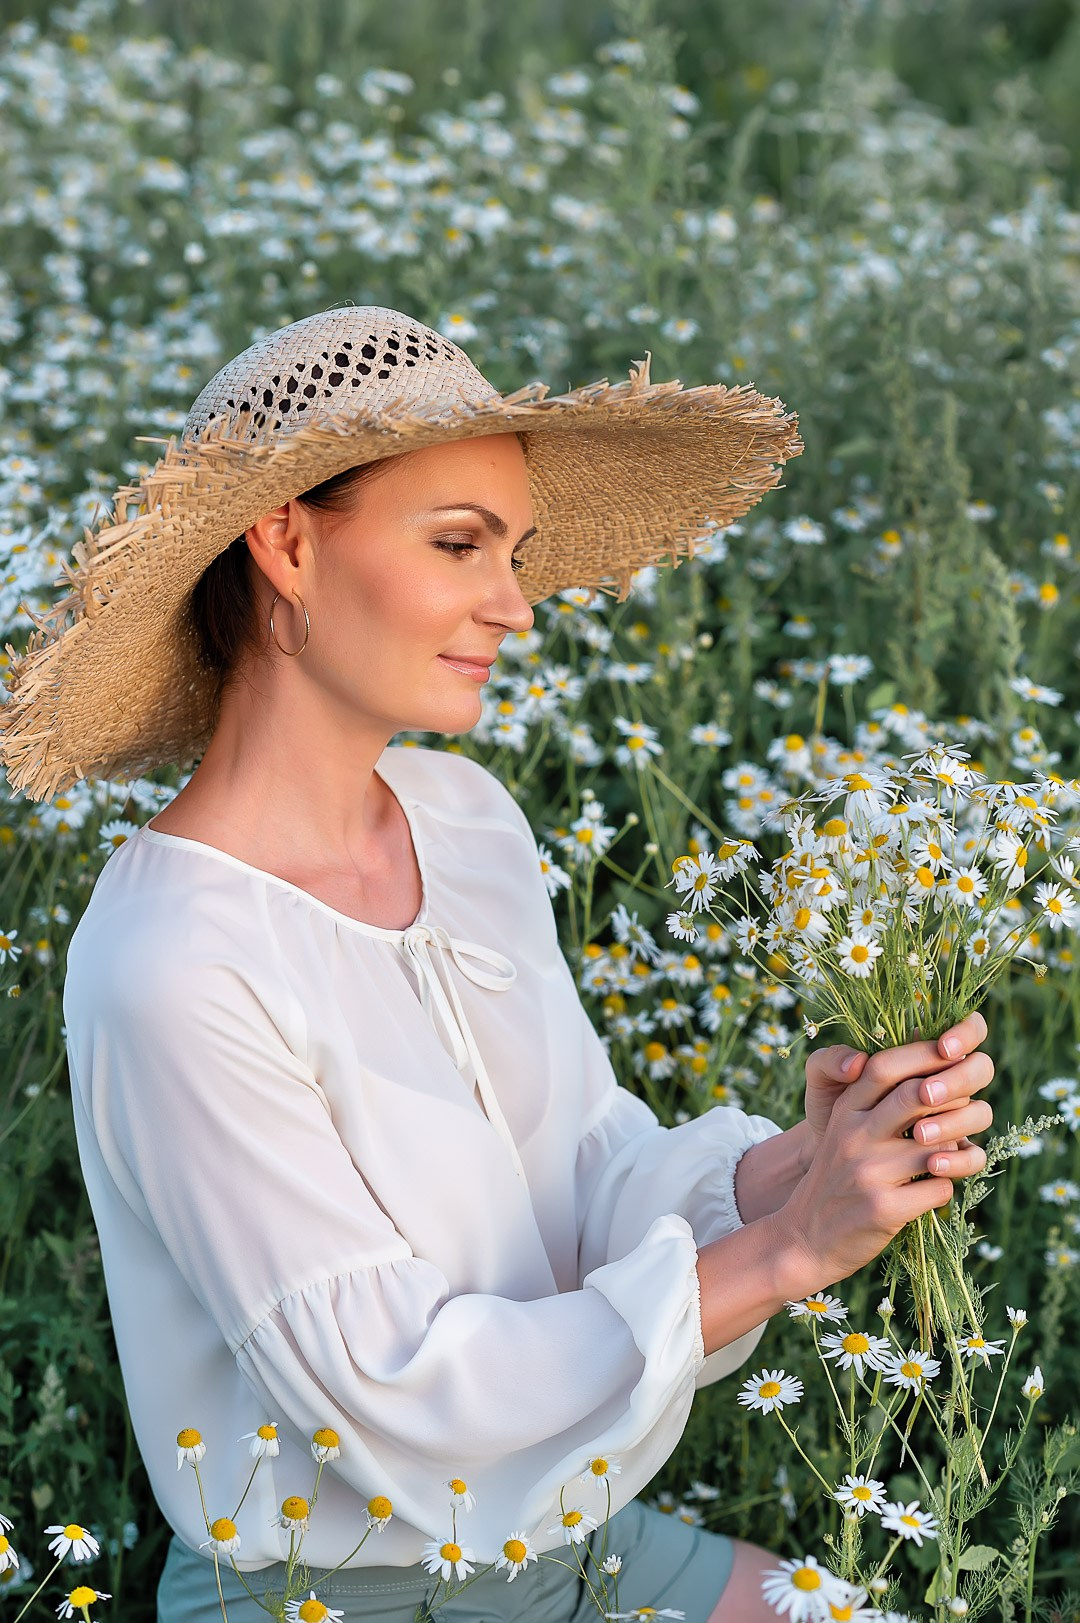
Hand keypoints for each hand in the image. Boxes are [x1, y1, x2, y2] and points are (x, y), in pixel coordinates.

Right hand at [778, 1028, 994, 1294]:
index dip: (924, 1053)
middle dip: (954, 1097)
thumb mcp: (843, 1133)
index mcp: (844, 1111)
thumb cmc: (838, 1179)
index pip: (884, 1066)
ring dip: (959, 1150)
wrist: (803, 1238)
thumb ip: (876, 1104)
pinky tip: (935, 1189)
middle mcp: (854, 1135)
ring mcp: (868, 1172)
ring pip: (939, 1146)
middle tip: (970, 1105)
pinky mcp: (884, 1208)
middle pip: (916, 1096)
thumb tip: (937, 1077)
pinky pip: (939, 1188)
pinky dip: (947, 1187)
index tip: (954, 1052)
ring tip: (958, 1155)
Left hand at [802, 1009, 989, 1154]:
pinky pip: (973, 1157)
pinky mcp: (952, 1156)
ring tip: (919, 1135)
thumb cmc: (829, 1111)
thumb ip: (829, 1062)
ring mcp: (953, 1120)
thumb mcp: (821, 1083)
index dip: (965, 1033)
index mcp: (922, 1055)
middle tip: (926, 1094)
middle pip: (981, 1068)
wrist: (829, 1163)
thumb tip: (856, 1063)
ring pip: (980, 1112)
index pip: (968, 1030)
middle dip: (957, 1079)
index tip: (943, 1048)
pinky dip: (958, 1160)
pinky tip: (932, 1165)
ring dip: (954, 1120)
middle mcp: (945, 1084)